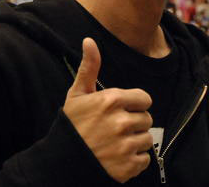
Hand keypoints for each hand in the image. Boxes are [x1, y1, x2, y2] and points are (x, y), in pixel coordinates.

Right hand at [63, 38, 152, 182]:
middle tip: (115, 129)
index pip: (144, 99)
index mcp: (111, 100)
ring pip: (147, 140)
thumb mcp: (78, 94)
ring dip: (135, 142)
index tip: (121, 111)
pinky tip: (118, 157)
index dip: (134, 105)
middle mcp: (121, 121)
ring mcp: (125, 145)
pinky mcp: (128, 166)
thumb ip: (90, 67)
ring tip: (116, 143)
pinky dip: (134, 161)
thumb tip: (89, 40)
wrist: (62, 162)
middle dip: (134, 123)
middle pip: (147, 119)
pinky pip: (145, 160)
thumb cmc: (71, 125)